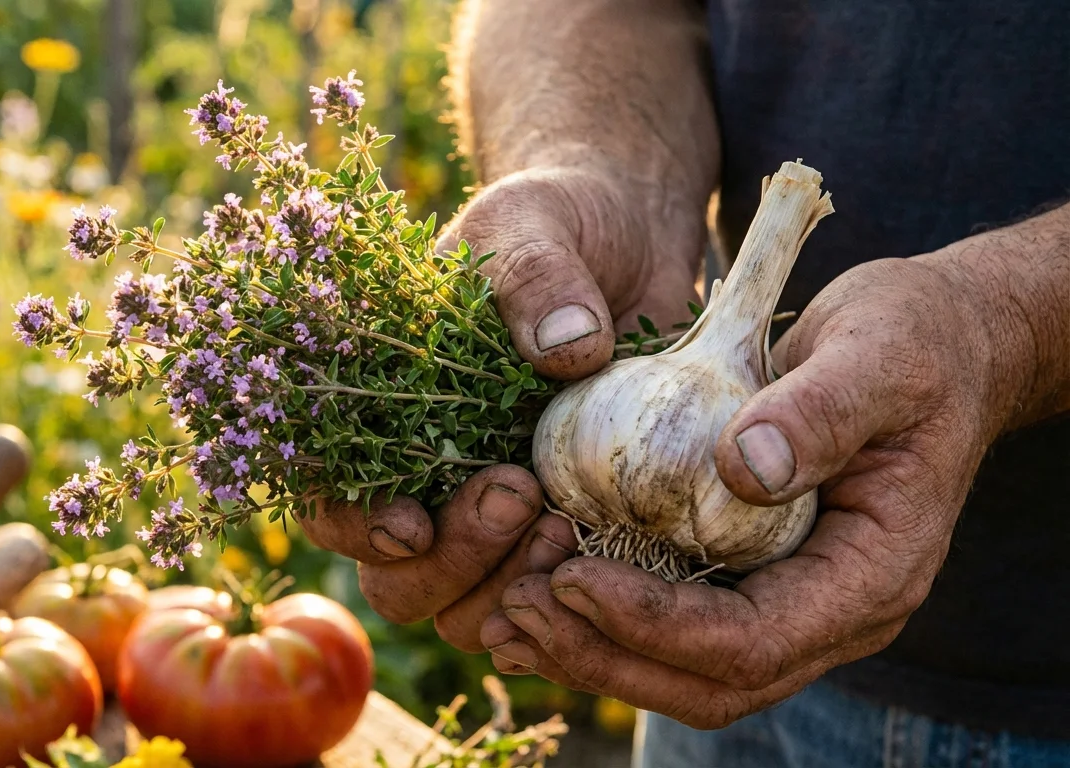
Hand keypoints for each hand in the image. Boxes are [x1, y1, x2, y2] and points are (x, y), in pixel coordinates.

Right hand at [300, 165, 703, 650]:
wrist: (635, 240)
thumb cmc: (558, 221)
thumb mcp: (536, 221)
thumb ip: (535, 273)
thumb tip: (568, 347)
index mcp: (383, 408)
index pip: (327, 495)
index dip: (353, 526)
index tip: (413, 521)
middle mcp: (427, 475)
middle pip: (394, 579)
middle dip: (448, 560)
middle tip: (519, 493)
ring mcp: (492, 512)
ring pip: (461, 609)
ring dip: (505, 589)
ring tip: (564, 523)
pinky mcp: (562, 526)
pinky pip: (542, 604)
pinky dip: (562, 600)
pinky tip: (604, 548)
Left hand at [480, 256, 1003, 726]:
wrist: (935, 344)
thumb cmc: (914, 340)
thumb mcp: (880, 352)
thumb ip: (823, 409)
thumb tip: (746, 470)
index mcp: (873, 575)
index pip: (753, 642)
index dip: (656, 623)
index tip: (571, 574)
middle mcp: (830, 610)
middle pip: (709, 683)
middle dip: (606, 655)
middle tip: (515, 605)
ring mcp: (790, 601)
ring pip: (683, 673)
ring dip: (592, 651)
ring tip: (507, 608)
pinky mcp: (751, 576)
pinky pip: (672, 626)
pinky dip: (603, 620)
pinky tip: (535, 584)